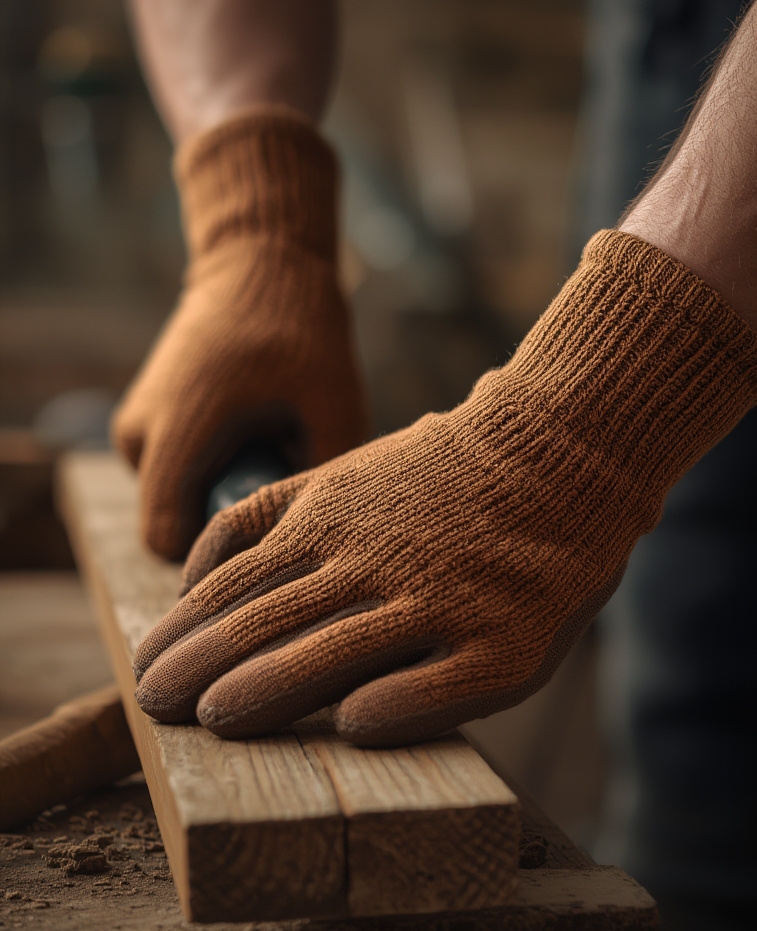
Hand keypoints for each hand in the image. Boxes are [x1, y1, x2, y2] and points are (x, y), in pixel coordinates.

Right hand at [112, 108, 365, 558]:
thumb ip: (324, 484)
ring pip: (180, 498)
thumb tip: (328, 547)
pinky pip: (180, 473)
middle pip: (176, 524)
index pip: (168, 539)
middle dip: (229, 521)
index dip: (215, 559)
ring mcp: (137, 426)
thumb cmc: (301, 332)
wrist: (259, 264)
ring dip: (225, 491)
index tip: (271, 542)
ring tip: (273, 448)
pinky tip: (256, 436)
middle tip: (284, 484)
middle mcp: (140, 435)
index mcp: (177, 430)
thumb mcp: (336, 409)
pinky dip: (217, 469)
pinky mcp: (149, 420)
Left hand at [132, 232, 756, 745]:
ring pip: (333, 653)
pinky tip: (351, 728)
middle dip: (202, 666)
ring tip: (215, 720)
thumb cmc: (449, 474)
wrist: (563, 450)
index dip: (186, 629)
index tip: (148, 667)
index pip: (237, 582)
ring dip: (268, 689)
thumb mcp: (345, 469)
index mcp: (333, 518)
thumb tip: (196, 572)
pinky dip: (388, 708)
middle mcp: (375, 560)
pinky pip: (433, 687)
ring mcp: (439, 601)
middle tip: (154, 705)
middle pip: (269, 620)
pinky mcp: (501, 644)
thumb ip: (273, 514)